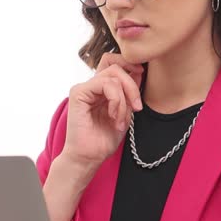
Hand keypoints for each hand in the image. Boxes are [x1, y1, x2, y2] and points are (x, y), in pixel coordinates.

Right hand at [62, 52, 144, 168]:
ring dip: (124, 99)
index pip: (114, 63)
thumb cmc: (104, 139)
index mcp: (101, 89)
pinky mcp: (78, 93)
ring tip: (121, 119)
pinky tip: (113, 116)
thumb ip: (129, 92)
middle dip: (132, 85)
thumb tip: (139, 71)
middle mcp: (91, 86)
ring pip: (113, 75)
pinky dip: (115, 100)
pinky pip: (105, 84)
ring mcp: (84, 88)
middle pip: (115, 66)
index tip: (142, 75)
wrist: (89, 157)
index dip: (129, 64)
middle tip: (137, 107)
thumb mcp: (125, 112)